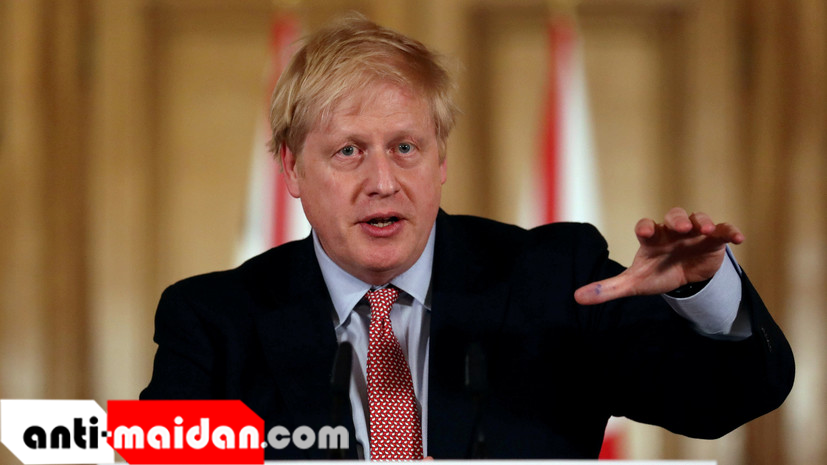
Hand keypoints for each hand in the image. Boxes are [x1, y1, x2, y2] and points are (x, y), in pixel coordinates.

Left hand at [574, 207, 743, 304]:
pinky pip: (722, 230)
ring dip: (702, 221)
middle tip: (679, 227)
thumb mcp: (634, 283)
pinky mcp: (713, 240)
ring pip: (698, 219)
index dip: (646, 227)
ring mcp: (694, 233)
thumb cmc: (656, 273)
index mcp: (652, 239)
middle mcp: (672, 231)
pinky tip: (737, 238)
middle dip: (676, 219)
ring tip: (705, 229)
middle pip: (673, 216)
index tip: (647, 232)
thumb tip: (577, 297)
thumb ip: (608, 289)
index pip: (646, 227)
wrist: (683, 277)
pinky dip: (729, 231)